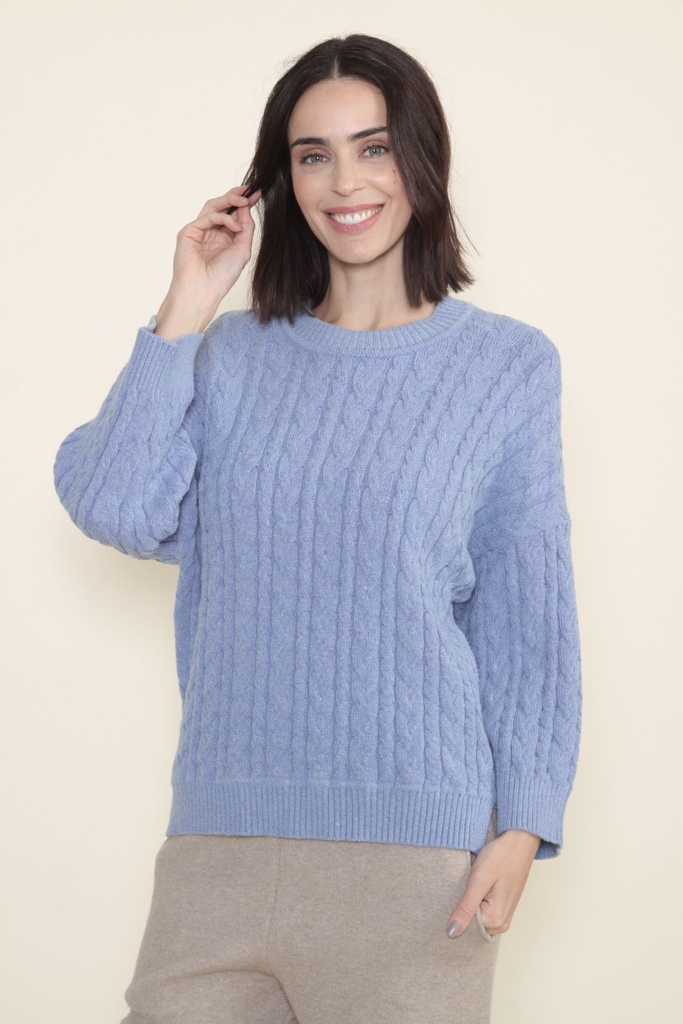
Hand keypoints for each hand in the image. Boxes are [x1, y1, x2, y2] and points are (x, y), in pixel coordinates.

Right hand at [155, 185, 261, 339]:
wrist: (204, 290)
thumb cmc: (222, 276)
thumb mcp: (242, 250)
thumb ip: (246, 228)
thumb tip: (246, 207)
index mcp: (223, 238)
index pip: (233, 215)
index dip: (244, 204)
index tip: (258, 194)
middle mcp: (210, 233)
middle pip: (222, 206)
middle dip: (237, 196)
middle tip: (251, 190)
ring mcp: (199, 231)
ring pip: (213, 206)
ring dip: (230, 200)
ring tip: (245, 200)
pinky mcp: (189, 231)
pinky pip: (208, 217)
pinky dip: (224, 218)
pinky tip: (235, 226)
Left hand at [446, 830, 540, 938]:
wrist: (519, 842)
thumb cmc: (500, 857)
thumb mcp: (478, 880)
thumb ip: (466, 909)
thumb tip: (452, 932)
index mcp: (495, 920)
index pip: (464, 928)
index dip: (455, 913)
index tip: (456, 895)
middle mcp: (502, 924)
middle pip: (472, 925)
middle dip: (463, 910)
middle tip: (466, 887)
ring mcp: (504, 916)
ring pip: (478, 919)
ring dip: (470, 905)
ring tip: (472, 885)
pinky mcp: (504, 908)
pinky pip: (485, 913)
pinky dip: (477, 902)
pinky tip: (477, 888)